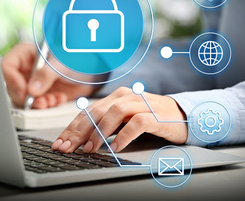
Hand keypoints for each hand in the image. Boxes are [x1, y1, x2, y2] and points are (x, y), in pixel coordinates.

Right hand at [1, 42, 95, 108]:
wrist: (91, 70)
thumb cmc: (76, 58)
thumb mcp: (60, 64)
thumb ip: (46, 75)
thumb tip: (32, 89)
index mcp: (26, 53)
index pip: (8, 66)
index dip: (13, 81)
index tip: (25, 92)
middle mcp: (27, 68)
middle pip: (14, 85)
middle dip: (27, 97)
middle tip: (40, 102)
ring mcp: (33, 81)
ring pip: (24, 97)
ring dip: (37, 103)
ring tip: (52, 101)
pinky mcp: (41, 93)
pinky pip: (36, 103)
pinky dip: (46, 104)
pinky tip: (58, 99)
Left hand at [51, 87, 187, 152]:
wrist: (183, 116)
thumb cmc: (151, 119)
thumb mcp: (125, 120)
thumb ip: (107, 125)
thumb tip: (82, 140)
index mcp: (117, 96)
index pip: (89, 111)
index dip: (73, 127)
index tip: (61, 142)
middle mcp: (127, 96)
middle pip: (97, 111)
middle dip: (80, 131)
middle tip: (68, 147)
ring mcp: (142, 104)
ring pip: (114, 113)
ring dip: (100, 132)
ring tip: (90, 149)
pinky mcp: (155, 115)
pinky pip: (137, 123)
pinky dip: (124, 136)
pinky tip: (115, 148)